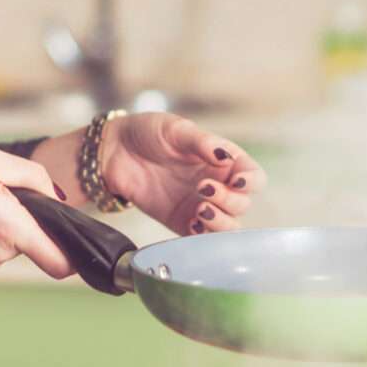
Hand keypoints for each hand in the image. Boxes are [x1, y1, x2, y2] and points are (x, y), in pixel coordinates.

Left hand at [100, 112, 265, 236]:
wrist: (113, 150)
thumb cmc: (147, 132)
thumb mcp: (175, 129)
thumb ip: (201, 142)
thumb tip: (224, 155)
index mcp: (222, 160)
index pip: (253, 177)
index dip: (251, 182)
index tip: (236, 180)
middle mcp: (217, 184)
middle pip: (243, 204)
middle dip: (229, 200)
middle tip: (203, 188)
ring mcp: (200, 204)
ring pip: (228, 226)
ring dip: (220, 222)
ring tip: (200, 208)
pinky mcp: (181, 221)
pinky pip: (201, 237)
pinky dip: (202, 236)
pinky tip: (192, 223)